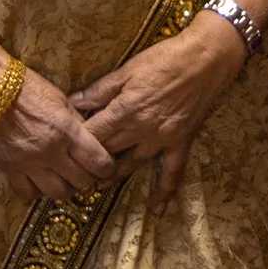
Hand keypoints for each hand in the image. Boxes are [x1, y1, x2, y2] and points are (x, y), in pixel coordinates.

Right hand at [0, 63, 119, 202]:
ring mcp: (29, 163)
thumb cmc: (28, 89)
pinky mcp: (10, 169)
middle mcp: (50, 151)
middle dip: (88, 178)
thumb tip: (92, 142)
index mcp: (66, 131)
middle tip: (85, 171)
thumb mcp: (61, 101)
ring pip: (58, 193)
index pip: (99, 162)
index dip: (106, 167)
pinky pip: (29, 194)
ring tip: (64, 178)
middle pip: (82, 182)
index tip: (104, 165)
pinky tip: (41, 181)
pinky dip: (38, 192)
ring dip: (66, 188)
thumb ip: (77, 124)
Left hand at [70, 15, 245, 210]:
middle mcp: (141, 130)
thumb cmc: (164, 59)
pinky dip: (164, 191)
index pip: (93, 133)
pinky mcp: (180, 142)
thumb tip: (73, 101)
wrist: (205, 60)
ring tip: (96, 186)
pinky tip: (155, 209)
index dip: (76, 142)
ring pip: (132, 163)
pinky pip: (172, 172)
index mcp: (124, 110)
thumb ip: (100, 90)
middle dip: (89, 161)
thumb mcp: (127, 69)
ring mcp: (161, 139)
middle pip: (109, 150)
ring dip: (114, 175)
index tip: (62, 148)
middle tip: (72, 171)